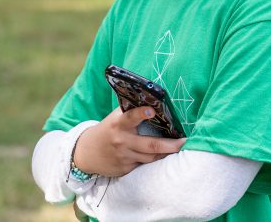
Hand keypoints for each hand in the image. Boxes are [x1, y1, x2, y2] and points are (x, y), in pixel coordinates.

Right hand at [72, 106, 186, 177]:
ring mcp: (124, 157)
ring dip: (165, 152)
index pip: (130, 117)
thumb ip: (131, 112)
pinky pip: (144, 164)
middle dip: (170, 145)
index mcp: (118, 124)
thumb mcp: (115, 118)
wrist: (86, 154)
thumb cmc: (107, 130)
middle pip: (150, 144)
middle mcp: (121, 141)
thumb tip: (153, 101)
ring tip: (178, 146)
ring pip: (151, 156)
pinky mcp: (125, 169)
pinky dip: (153, 159)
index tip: (152, 110)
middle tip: (184, 141)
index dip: (141, 113)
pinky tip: (162, 155)